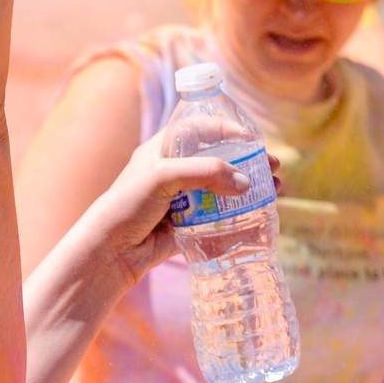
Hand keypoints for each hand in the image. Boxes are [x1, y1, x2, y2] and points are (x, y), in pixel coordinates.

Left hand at [69, 136, 283, 289]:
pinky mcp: (187, 225)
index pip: (199, 129)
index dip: (226, 129)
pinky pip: (219, 215)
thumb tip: (245, 183)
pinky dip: (240, 211)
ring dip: (250, 186)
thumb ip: (205, 172)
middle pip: (218, 158)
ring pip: (222, 188)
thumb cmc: (126, 207)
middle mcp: (172, 172)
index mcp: (161, 150)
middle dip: (248, 160)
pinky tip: (260, 209)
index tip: (251, 137)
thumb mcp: (162, 177)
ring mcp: (181, 199)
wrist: (108, 253)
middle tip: (272, 165)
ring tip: (275, 187)